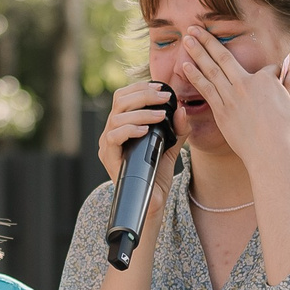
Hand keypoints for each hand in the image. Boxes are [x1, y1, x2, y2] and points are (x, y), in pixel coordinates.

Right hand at [95, 79, 178, 195]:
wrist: (152, 202)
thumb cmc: (157, 174)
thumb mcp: (171, 147)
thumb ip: (178, 129)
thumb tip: (181, 109)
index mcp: (123, 125)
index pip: (124, 96)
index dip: (140, 88)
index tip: (160, 87)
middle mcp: (112, 131)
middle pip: (119, 100)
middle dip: (143, 95)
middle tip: (164, 98)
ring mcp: (108, 144)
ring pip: (116, 117)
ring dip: (141, 113)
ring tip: (160, 115)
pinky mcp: (108, 158)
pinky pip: (113, 137)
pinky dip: (129, 130)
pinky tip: (145, 130)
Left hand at [174, 27, 289, 175]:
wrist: (271, 154)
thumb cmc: (287, 132)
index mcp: (265, 80)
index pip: (266, 69)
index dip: (271, 74)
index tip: (275, 82)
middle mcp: (244, 84)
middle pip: (223, 57)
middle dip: (208, 41)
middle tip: (194, 27)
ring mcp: (230, 98)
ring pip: (210, 70)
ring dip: (197, 53)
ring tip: (186, 39)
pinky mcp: (220, 111)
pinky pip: (204, 89)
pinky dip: (195, 76)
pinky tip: (185, 66)